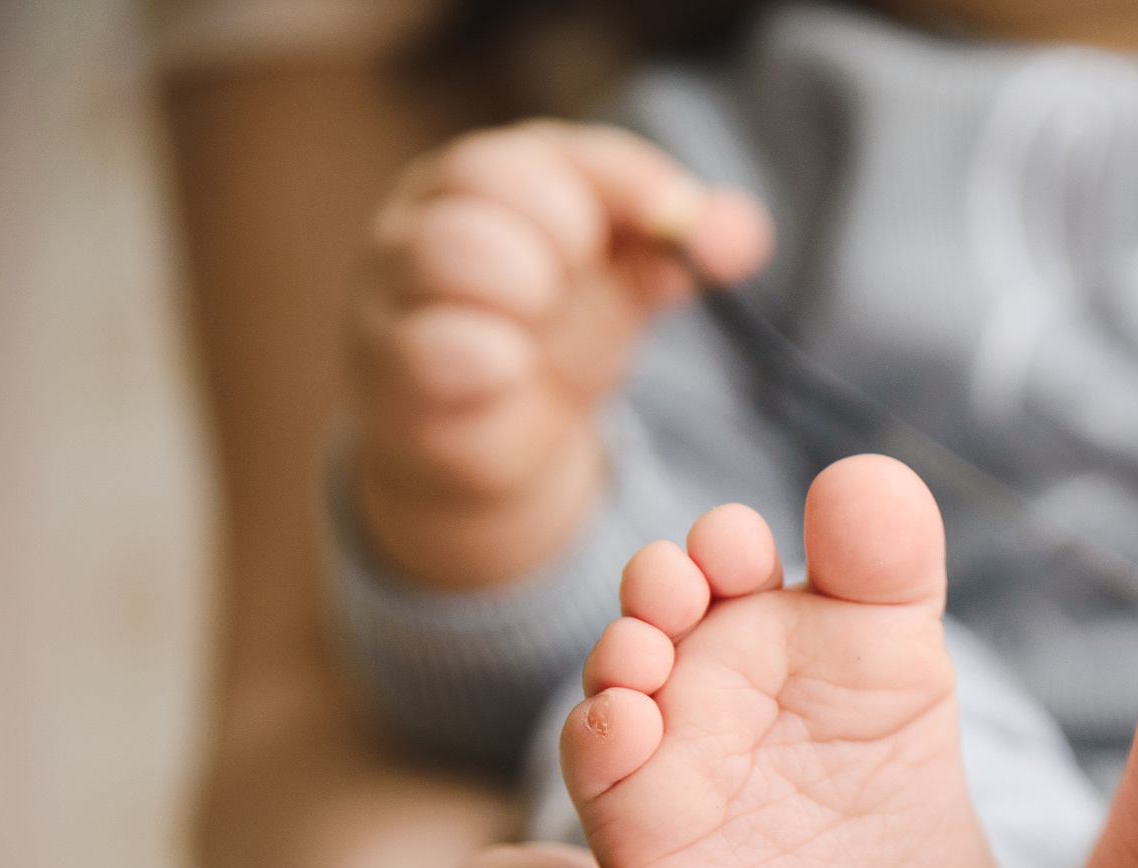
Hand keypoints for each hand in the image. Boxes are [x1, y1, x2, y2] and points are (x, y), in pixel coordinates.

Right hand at [348, 121, 772, 590]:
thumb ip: (676, 253)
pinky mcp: (393, 373)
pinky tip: (509, 369)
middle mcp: (427, 218)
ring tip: (539, 314)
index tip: (679, 220)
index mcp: (489, 179)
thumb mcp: (620, 286)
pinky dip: (484, 355)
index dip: (625, 179)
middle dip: (562, 225)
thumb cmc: (550, 338)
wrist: (488, 445)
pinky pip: (428, 346)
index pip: (552, 150)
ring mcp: (396, 292)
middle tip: (578, 274)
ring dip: (520, 280)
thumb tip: (744, 230)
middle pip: (485, 177)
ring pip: (446, 248)